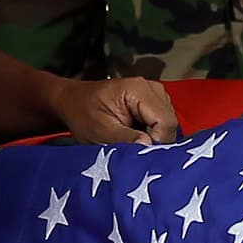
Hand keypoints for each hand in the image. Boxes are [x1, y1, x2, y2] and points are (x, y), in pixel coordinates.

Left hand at [60, 76, 180, 144]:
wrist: (73, 101)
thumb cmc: (82, 113)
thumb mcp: (99, 131)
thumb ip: (125, 139)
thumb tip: (148, 147)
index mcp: (139, 89)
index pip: (165, 121)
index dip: (157, 142)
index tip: (140, 154)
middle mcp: (152, 88)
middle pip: (170, 123)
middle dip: (156, 141)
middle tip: (133, 151)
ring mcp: (155, 95)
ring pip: (168, 125)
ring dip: (154, 139)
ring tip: (131, 142)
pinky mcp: (153, 103)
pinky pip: (162, 124)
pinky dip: (152, 135)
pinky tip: (135, 137)